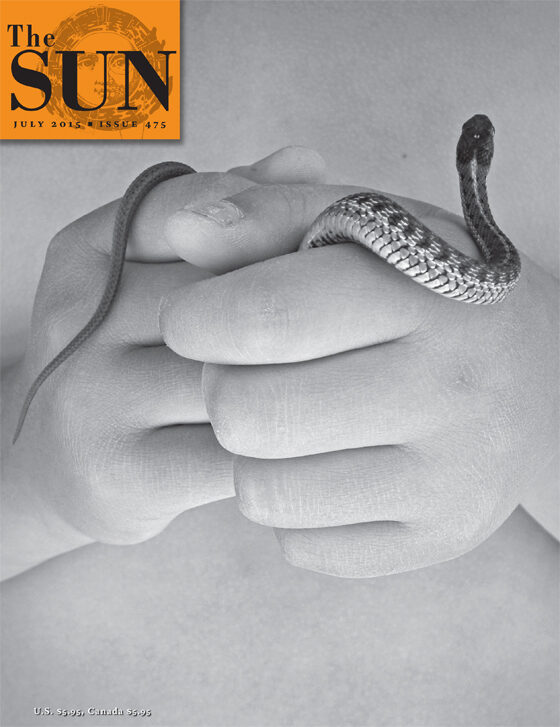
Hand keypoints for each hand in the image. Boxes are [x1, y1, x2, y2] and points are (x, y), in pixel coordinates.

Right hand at [1, 147, 325, 578]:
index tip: (320, 254)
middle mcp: (72, 320)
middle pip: (220, 298)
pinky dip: (287, 446)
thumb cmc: (135, 355)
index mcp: (83, 253)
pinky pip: (233, 453)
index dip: (271, 228)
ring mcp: (87, 402)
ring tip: (353, 377)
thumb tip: (307, 161)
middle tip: (364, 324)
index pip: (187, 210)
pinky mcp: (119, 477)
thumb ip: (228, 211)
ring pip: (233, 378)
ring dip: (305, 380)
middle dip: (300, 311)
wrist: (66, 462)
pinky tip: (317, 435)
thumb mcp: (158, 272)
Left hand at [161, 182, 558, 576]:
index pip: (267, 316)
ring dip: (250, 455)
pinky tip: (324, 465)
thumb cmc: (424, 291)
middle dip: (221, 390)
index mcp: (425, 293)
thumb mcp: (362, 228)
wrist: (540, 373)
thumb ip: (268, 216)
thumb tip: (180, 231)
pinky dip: (291, 506)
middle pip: (250, 414)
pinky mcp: (440, 537)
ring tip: (284, 419)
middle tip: (243, 372)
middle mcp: (453, 389)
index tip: (192, 319)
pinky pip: (301, 546)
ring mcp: (453, 476)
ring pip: (265, 492)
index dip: (197, 319)